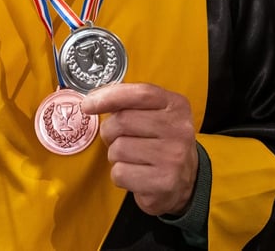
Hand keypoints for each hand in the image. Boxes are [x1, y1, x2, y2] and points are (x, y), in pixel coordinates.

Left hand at [81, 83, 197, 216]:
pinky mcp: (163, 182)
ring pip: (118, 149)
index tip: (88, 104)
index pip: (140, 93)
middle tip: (119, 139)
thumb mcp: (156, 115)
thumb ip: (130, 103)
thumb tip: (93, 100)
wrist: (186, 180)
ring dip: (116, 156)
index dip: (110, 96)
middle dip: (110, 131)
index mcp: (176, 106)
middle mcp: (178, 129)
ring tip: (133, 158)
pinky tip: (136, 174)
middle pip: (122, 121)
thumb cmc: (161, 143)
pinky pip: (120, 173)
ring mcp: (173, 156)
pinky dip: (121, 175)